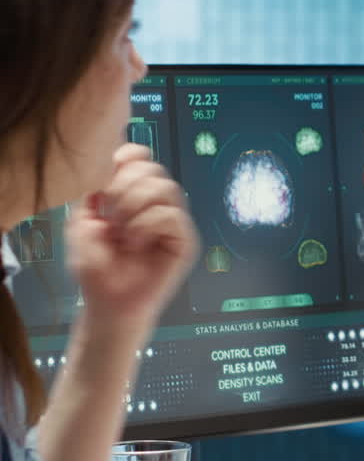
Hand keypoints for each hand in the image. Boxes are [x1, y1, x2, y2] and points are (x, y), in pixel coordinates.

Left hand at [66, 144, 198, 331]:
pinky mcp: (183, 240)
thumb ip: (92, 192)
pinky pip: (171, 215)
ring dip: (135, 206)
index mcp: (132, 198)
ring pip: (165, 188)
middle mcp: (156, 206)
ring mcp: (172, 222)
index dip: (129, 157)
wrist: (108, 304)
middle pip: (153, 169)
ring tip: (121, 231)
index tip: (110, 170)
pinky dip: (147, 225)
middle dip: (125, 185)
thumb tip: (108, 162)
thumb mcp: (81, 225)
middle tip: (110, 213)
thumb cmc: (96, 271)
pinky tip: (135, 243)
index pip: (141, 161)